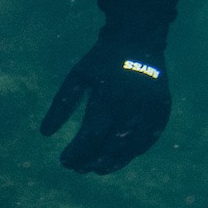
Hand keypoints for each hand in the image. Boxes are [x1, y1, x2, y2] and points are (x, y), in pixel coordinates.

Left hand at [42, 28, 171, 172]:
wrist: (138, 37)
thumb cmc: (102, 59)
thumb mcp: (77, 77)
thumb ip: (61, 104)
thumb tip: (44, 134)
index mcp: (109, 96)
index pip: (92, 135)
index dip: (78, 152)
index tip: (64, 161)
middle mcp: (133, 105)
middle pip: (113, 146)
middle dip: (93, 162)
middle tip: (78, 169)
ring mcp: (151, 108)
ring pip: (133, 147)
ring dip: (115, 162)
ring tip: (97, 170)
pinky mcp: (163, 108)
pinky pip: (150, 137)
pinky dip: (135, 151)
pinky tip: (120, 158)